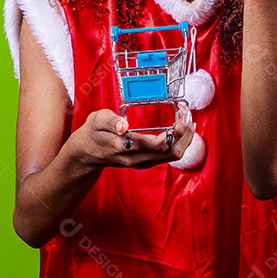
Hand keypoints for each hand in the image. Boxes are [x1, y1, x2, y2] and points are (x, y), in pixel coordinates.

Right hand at [69, 104, 194, 170]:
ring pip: (173, 156)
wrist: (86, 154)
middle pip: (171, 153)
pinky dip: (180, 143)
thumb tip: (123, 126)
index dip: (174, 132)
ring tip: (190, 120)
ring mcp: (142, 162)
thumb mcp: (96, 120)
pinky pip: (169, 156)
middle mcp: (136, 159)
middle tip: (189, 115)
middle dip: (185, 135)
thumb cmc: (93, 133)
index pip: (156, 145)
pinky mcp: (146, 162)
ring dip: (185, 139)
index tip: (181, 115)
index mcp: (125, 147)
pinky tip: (183, 130)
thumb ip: (110, 121)